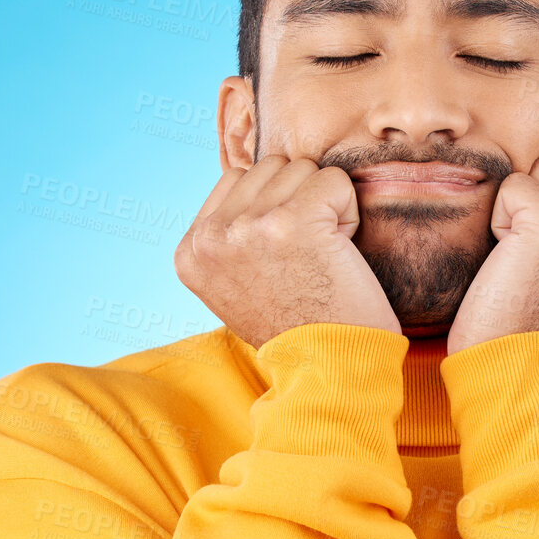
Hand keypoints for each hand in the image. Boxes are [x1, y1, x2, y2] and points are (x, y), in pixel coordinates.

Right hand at [174, 155, 401, 348]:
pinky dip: (349, 213)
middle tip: (305, 258)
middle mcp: (211, 237)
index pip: (237, 180)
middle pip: (269, 167)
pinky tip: (338, 253)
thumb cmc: (296, 328)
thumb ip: (229, 236)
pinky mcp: (292, 220)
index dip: (274, 210)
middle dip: (298, 202)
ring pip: (301, 168)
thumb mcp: (235, 285)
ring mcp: (248, 226)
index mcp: (190, 252)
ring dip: (324, 207)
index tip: (281, 262)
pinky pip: (334, 180)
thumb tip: (249, 180)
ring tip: (320, 257)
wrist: (327, 370)